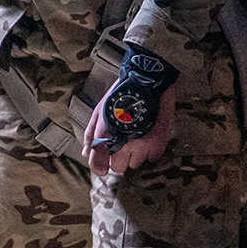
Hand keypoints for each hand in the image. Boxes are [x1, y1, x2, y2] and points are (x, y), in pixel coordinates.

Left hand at [82, 48, 179, 176]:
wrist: (147, 79)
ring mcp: (143, 144)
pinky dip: (150, 151)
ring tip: (137, 137)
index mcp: (105, 134)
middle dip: (119, 159)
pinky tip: (148, 137)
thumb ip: (91, 133)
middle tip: (123, 145)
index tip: (103, 166)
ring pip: (136, 164)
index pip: (98, 164)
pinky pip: (152, 159)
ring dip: (136, 154)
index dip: (99, 167)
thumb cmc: (120, 94)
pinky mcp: (160, 142)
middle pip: (118, 168)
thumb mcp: (100, 110)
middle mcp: (124, 142)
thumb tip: (86, 153)